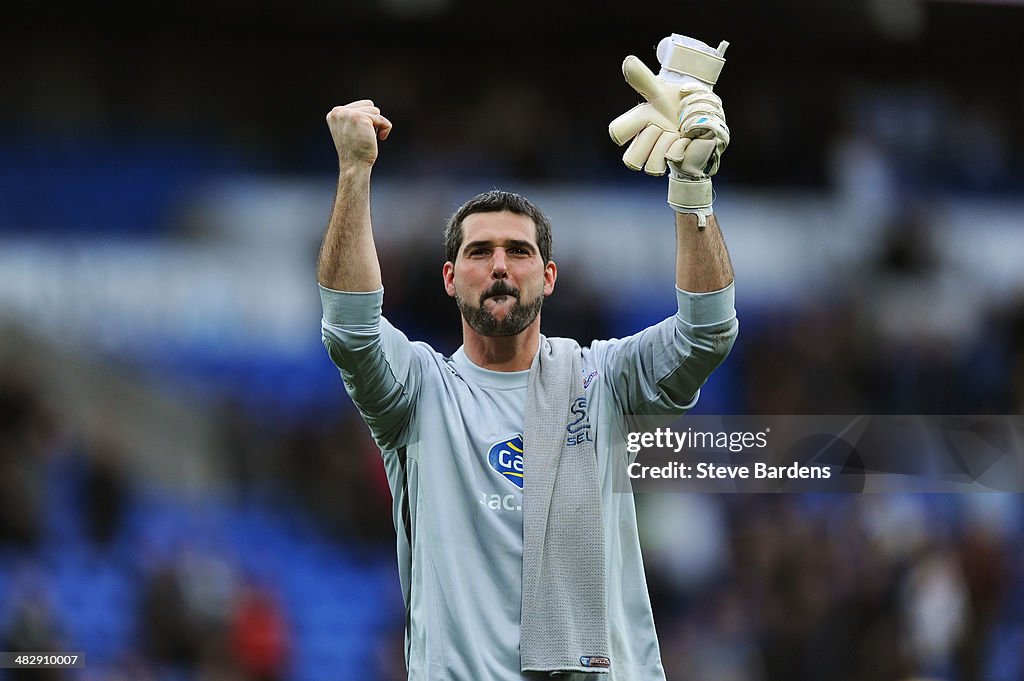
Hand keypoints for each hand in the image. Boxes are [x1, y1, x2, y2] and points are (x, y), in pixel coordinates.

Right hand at [326, 100, 392, 167]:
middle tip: (364, 137)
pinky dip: (385, 129)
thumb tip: (373, 108)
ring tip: (368, 138)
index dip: (366, 120)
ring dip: (376, 125)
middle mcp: (338, 111)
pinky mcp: (361, 117)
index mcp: (334, 113)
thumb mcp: (351, 130)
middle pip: (369, 105)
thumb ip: (356, 117)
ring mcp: (348, 113)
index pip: (360, 106)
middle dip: (372, 120)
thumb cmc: (356, 151)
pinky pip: (382, 119)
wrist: (354, 165)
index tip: (360, 135)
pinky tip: (380, 138)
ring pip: (375, 110)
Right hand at [608, 58, 727, 178]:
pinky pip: (670, 160)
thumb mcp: (660, 90)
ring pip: (650, 167)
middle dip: (651, 140)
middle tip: (662, 128)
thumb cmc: (679, 103)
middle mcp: (645, 145)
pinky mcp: (675, 163)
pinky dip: (680, 147)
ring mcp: (659, 157)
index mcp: (637, 126)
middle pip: (631, 159)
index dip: (630, 128)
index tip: (648, 118)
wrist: (705, 115)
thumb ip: (642, 79)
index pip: (617, 134)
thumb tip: (628, 61)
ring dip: (665, 145)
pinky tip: (686, 141)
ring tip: (675, 136)